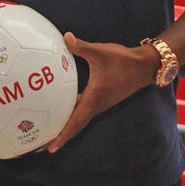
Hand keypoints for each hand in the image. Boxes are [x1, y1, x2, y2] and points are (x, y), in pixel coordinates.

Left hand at [46, 32, 155, 153]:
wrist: (144, 66)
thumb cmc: (123, 60)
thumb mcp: (100, 52)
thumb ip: (81, 46)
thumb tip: (65, 37)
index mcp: (94, 99)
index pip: (75, 122)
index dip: (62, 135)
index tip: (50, 148)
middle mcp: (96, 105)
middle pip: (74, 126)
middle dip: (58, 136)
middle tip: (40, 146)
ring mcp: (99, 103)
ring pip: (78, 118)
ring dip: (64, 126)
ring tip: (46, 131)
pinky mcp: (100, 98)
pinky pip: (82, 109)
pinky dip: (70, 113)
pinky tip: (59, 107)